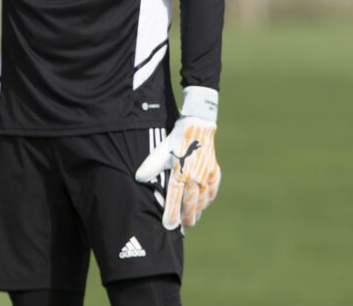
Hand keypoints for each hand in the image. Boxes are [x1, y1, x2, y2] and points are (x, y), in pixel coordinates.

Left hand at [135, 86, 220, 229]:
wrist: (198, 126)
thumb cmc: (176, 140)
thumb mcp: (161, 151)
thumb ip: (151, 166)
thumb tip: (139, 179)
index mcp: (180, 172)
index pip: (174, 199)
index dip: (171, 215)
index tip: (169, 226)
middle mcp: (194, 177)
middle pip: (191, 204)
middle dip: (187, 218)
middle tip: (183, 226)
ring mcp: (206, 175)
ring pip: (203, 200)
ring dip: (198, 211)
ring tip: (193, 219)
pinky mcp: (214, 172)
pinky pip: (212, 191)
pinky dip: (208, 200)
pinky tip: (204, 204)